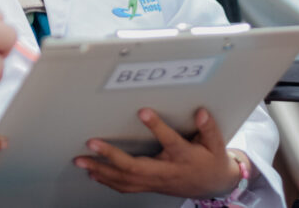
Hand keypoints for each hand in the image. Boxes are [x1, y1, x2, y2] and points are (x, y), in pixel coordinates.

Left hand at [72, 108, 244, 198]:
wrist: (213, 186)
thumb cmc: (211, 161)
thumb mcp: (216, 144)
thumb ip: (208, 128)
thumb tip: (200, 112)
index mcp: (184, 157)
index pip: (170, 141)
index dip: (156, 127)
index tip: (143, 111)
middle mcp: (166, 171)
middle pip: (135, 166)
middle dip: (110, 156)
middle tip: (92, 143)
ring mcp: (155, 181)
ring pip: (125, 179)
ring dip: (101, 170)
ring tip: (81, 160)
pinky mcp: (149, 186)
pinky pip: (125, 187)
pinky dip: (107, 181)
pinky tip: (93, 173)